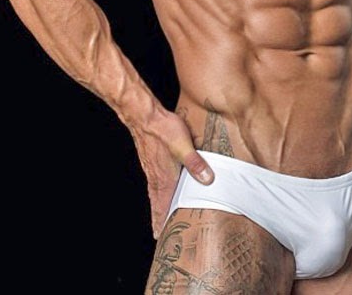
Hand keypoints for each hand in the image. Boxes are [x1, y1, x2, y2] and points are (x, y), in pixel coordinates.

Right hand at [131, 110, 214, 238]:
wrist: (144, 115)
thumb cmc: (163, 129)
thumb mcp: (184, 145)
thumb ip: (195, 163)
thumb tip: (208, 180)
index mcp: (164, 177)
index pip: (164, 205)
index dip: (162, 220)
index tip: (160, 235)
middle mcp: (156, 175)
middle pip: (157, 202)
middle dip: (158, 217)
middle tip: (158, 232)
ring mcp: (151, 167)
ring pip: (154, 191)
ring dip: (156, 204)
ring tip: (158, 214)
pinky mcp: (150, 158)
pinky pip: (152, 180)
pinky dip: (154, 189)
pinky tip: (157, 185)